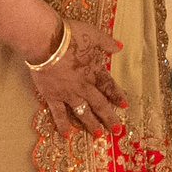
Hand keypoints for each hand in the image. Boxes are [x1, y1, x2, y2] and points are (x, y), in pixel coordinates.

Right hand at [29, 16, 127, 139]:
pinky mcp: (52, 96)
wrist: (46, 41)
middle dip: (109, 117)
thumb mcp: (93, 35)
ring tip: (98, 135)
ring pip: (82, 112)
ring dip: (91, 124)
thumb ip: (106, 42)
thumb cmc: (69, 35)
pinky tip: (67, 136)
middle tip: (117, 129)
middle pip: (99, 104)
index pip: (109, 86)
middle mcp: (84, 86)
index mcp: (94, 71)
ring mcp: (68, 94)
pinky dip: (63, 125)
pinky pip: (59, 114)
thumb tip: (120, 47)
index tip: (125, 105)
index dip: (117, 95)